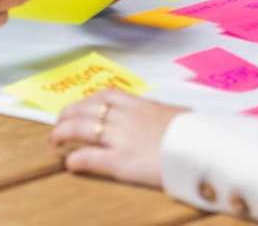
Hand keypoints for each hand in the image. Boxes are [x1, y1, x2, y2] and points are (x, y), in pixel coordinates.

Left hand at [51, 90, 184, 187]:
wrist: (202, 146)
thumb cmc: (195, 132)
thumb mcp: (178, 115)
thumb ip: (164, 116)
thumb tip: (167, 118)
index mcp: (142, 105)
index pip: (108, 95)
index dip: (89, 99)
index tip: (81, 104)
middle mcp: (128, 117)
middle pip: (89, 109)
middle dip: (70, 114)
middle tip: (59, 121)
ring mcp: (123, 138)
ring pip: (85, 128)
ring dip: (65, 133)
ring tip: (54, 139)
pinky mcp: (122, 161)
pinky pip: (92, 157)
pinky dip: (78, 158)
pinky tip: (70, 162)